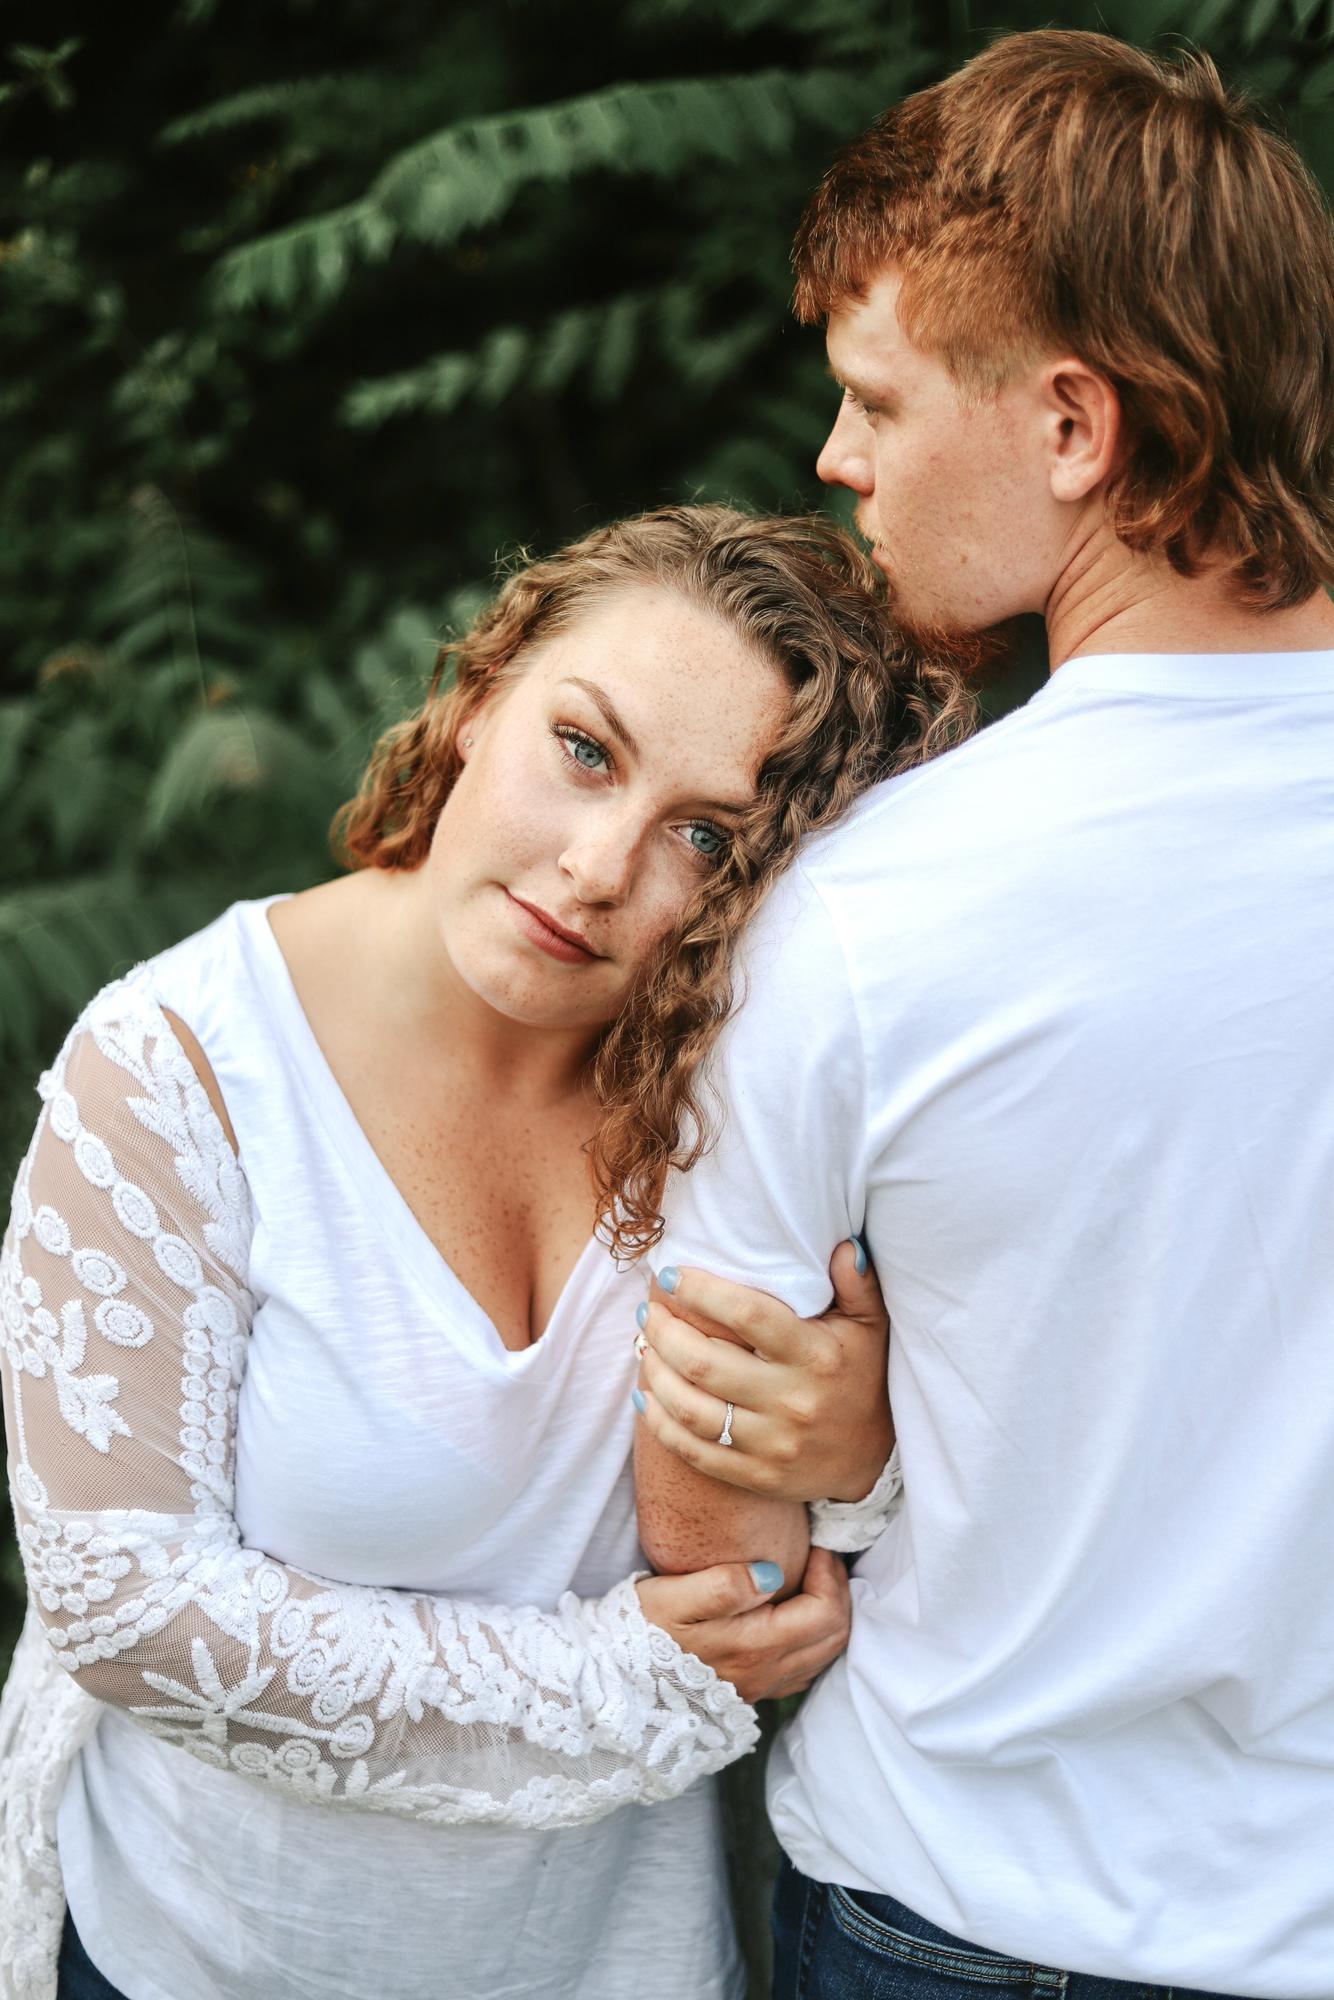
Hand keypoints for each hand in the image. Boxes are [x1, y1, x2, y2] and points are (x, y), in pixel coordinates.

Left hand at [636, 1240, 891, 1502]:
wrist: (871, 1459)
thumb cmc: (862, 1377)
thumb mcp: (871, 1326)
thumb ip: (857, 1284)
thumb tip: (845, 1245)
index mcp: (816, 1357)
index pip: (748, 1315)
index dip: (701, 1292)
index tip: (671, 1276)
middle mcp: (792, 1402)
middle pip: (705, 1363)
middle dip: (664, 1331)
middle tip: (648, 1311)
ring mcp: (772, 1445)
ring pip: (691, 1409)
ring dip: (655, 1374)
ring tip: (644, 1346)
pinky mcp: (756, 1475)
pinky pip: (694, 1452)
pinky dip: (660, 1424)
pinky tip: (645, 1397)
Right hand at [636, 1547, 850, 1703]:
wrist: (617, 1680)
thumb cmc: (641, 1630)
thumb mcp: (674, 1598)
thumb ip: (724, 1585)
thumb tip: (772, 1573)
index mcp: (755, 1647)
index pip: (825, 1612)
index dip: (830, 1574)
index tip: (815, 1544)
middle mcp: (767, 1673)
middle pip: (835, 1636)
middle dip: (839, 1590)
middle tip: (822, 1556)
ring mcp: (762, 1687)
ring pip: (825, 1654)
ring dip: (831, 1613)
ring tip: (815, 1578)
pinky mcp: (753, 1691)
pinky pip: (806, 1668)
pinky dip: (816, 1637)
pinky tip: (797, 1612)